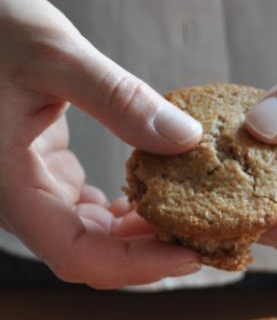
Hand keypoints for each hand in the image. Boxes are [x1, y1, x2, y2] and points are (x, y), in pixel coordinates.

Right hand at [0, 0, 202, 286]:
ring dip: (143, 233)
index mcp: (10, 186)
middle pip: (91, 255)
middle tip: (212, 237)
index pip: (77, 254)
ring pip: (93, 238)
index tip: (191, 254)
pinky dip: (129, 209)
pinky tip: (165, 192)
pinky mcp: (47, 176)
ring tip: (198, 216)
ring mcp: (33, 191)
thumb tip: (187, 138)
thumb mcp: (55, 54)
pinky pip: (91, 213)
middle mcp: (19, 200)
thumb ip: (119, 99)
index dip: (137, 265)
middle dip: (151, 253)